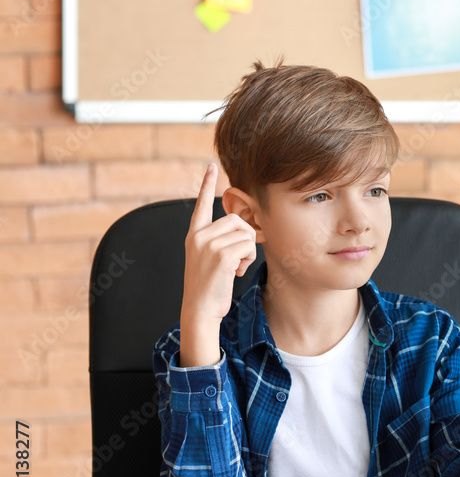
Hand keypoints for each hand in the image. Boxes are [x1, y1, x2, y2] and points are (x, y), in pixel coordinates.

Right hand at [178, 164, 256, 366]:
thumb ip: (223, 241)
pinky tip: (235, 272)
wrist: (199, 310)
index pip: (201, 204)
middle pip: (237, 220)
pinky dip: (248, 260)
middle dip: (246, 238)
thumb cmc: (210, 288)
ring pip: (245, 233)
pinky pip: (248, 246)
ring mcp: (208, 244)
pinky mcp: (220, 255)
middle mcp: (199, 236)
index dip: (207, 184)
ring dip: (248, 251)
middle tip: (238, 259)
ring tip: (234, 267)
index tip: (212, 166)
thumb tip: (248, 228)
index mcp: (194, 235)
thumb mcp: (212, 259)